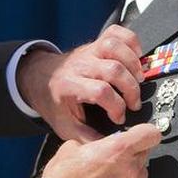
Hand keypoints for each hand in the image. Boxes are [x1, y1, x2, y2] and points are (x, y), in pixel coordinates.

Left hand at [17, 25, 143, 141]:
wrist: (39, 78)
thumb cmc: (54, 102)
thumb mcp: (65, 126)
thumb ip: (87, 137)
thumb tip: (111, 145)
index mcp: (70, 85)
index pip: (100, 92)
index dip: (116, 107)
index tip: (119, 118)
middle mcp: (80, 65)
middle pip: (113, 70)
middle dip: (130, 89)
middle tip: (133, 103)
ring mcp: (88, 51)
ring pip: (115, 47)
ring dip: (133, 63)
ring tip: (138, 79)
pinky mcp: (95, 43)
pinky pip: (116, 32)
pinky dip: (130, 40)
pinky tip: (136, 57)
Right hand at [41, 124, 159, 177]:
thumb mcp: (73, 146)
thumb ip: (96, 142)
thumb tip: (102, 144)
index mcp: (118, 149)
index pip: (150, 134)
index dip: (146, 133)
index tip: (143, 135)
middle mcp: (129, 170)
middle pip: (144, 155)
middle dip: (131, 154)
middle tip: (112, 159)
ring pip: (139, 176)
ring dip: (128, 174)